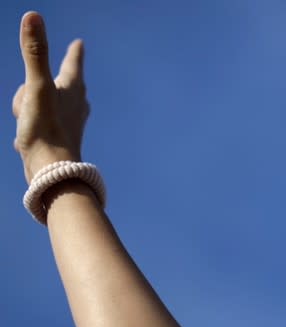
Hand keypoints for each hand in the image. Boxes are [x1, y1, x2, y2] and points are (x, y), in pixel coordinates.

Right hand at [12, 11, 88, 184]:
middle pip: (51, 84)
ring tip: (29, 127)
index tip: (79, 45)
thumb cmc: (46, 130)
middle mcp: (76, 105)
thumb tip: (33, 16)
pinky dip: (30, 130)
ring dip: (27, 111)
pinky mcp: (60, 139)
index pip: (73, 62)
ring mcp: (69, 123)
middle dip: (34, 89)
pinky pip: (37, 127)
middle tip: (29, 106)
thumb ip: (34, 53)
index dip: (73, 52)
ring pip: (40, 105)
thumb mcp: (36, 87)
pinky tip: (27, 140)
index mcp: (74, 89)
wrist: (51, 172)